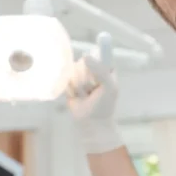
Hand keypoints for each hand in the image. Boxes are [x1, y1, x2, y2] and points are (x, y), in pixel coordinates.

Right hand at [66, 33, 123, 153]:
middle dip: (86, 77)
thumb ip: (100, 71)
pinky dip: (71, 88)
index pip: (99, 53)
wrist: (91, 123)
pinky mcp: (69, 82)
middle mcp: (93, 68)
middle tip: (92, 89)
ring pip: (74, 70)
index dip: (95, 55)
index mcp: (106, 67)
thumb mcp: (108, 87)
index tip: (93, 61)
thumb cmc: (104, 105)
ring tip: (85, 95)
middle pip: (84, 61)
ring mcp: (81, 75)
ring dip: (79, 85)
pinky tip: (77, 96)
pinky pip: (66, 78)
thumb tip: (84, 56)